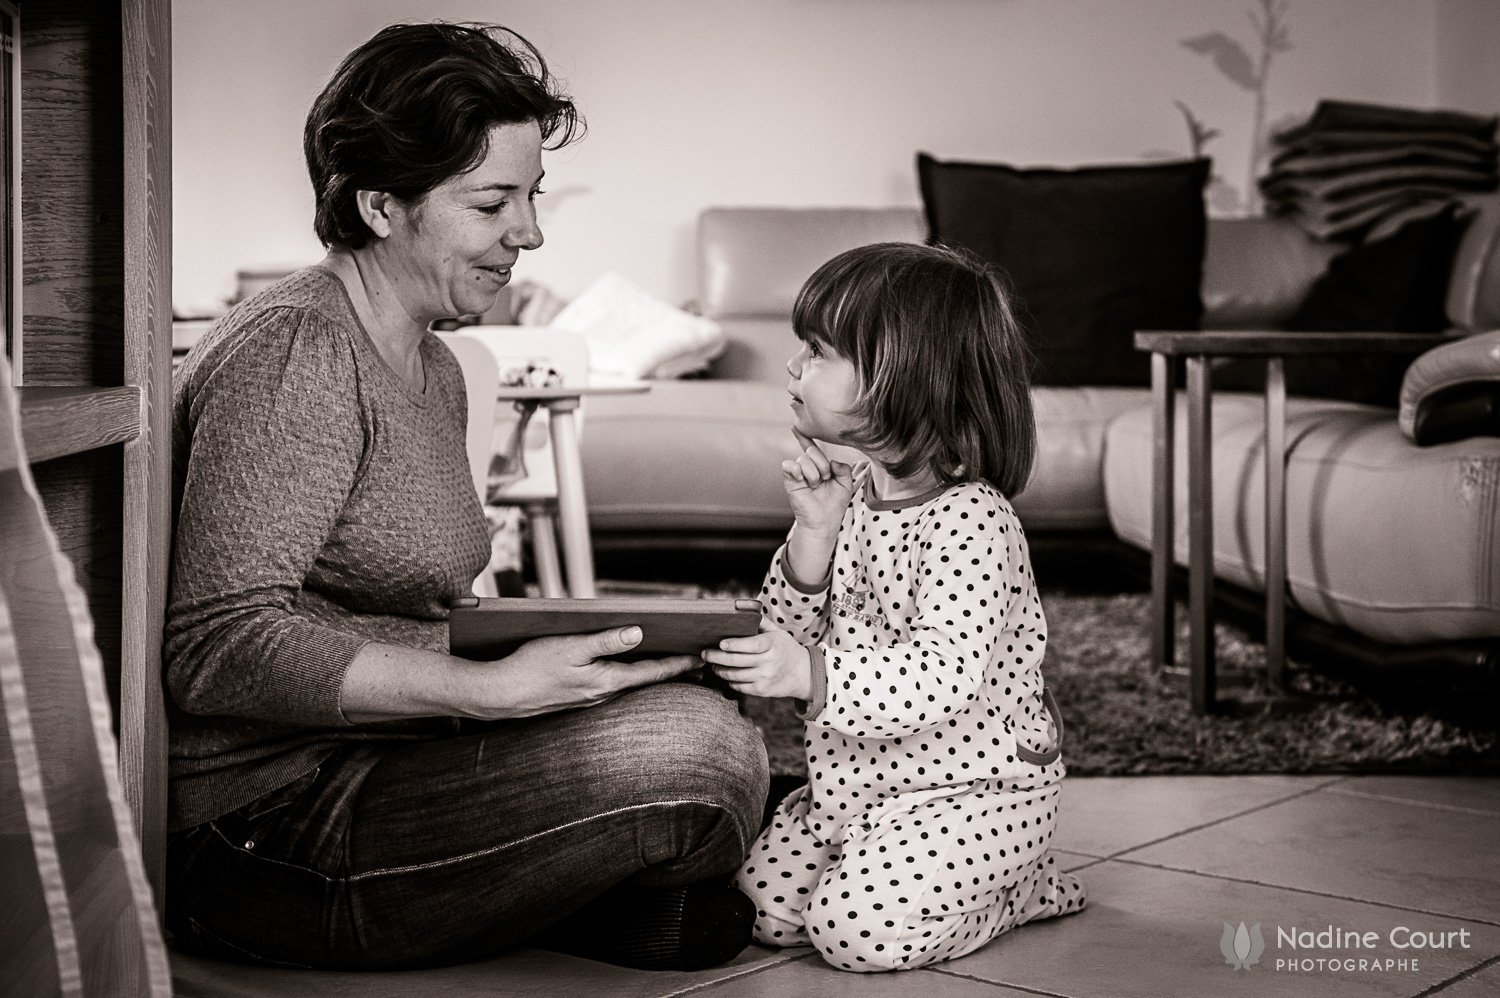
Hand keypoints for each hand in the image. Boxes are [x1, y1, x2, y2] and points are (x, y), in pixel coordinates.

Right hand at [475, 626, 699, 718]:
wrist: (502, 694)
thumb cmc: (532, 667)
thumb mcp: (570, 647)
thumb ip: (605, 641)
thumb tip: (638, 633)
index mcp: (606, 680)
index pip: (652, 672)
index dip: (678, 665)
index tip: (700, 659)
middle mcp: (603, 694)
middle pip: (645, 681)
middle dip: (671, 672)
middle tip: (696, 664)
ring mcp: (591, 699)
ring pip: (629, 685)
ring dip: (650, 675)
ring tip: (669, 664)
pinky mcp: (579, 698)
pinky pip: (612, 686)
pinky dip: (628, 677)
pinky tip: (627, 670)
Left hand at [701, 624, 811, 700]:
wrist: (803, 674)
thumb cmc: (785, 649)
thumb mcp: (777, 633)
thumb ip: (760, 622)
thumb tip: (740, 608)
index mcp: (772, 644)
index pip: (751, 645)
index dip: (735, 645)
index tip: (721, 643)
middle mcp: (769, 662)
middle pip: (737, 661)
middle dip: (717, 657)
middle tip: (705, 653)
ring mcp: (765, 678)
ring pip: (735, 675)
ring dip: (720, 670)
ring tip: (713, 664)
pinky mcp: (762, 691)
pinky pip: (739, 686)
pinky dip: (729, 680)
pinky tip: (725, 673)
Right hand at [783, 429, 854, 534]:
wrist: (824, 522)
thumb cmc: (834, 505)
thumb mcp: (846, 484)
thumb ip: (844, 469)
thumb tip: (833, 462)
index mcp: (820, 467)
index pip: (812, 448)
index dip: (805, 437)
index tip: (796, 427)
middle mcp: (808, 468)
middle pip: (813, 452)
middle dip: (822, 466)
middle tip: (824, 480)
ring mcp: (798, 474)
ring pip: (804, 459)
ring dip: (814, 474)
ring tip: (815, 486)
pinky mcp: (790, 481)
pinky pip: (788, 465)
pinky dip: (795, 469)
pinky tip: (801, 478)